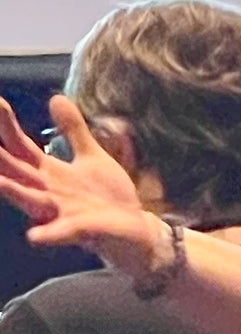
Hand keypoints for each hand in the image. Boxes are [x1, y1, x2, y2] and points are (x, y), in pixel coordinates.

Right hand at [0, 94, 157, 273]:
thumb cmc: (107, 196)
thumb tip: (55, 97)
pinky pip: (60, 233)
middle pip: (15, 169)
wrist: (134, 231)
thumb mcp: (91, 155)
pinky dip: (48, 234)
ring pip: (29, 200)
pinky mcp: (80, 231)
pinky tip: (33, 235)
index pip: (19, 145)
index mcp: (49, 172)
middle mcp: (47, 191)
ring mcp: (60, 212)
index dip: (5, 123)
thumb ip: (73, 129)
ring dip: (11, 190)